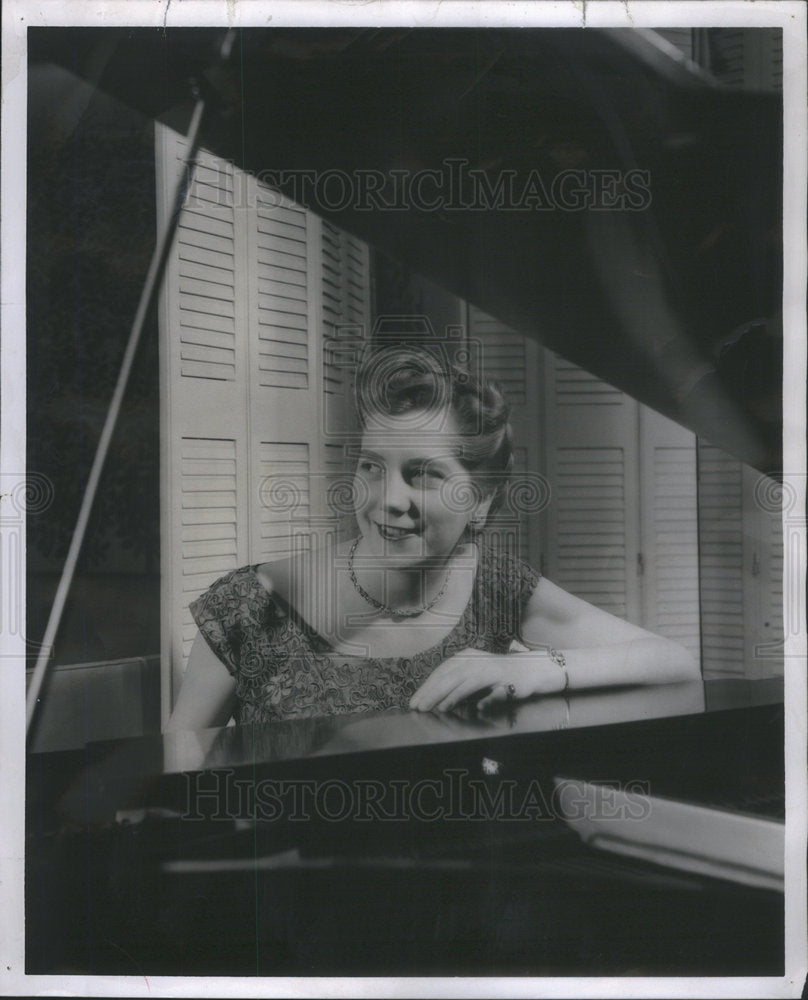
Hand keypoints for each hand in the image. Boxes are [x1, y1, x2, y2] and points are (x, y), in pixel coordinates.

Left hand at [408, 650, 564, 712]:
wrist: (536, 670)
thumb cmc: (507, 677)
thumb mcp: (482, 678)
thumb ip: (463, 684)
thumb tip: (440, 698)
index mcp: (467, 656)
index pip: (442, 671)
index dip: (427, 685)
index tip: (415, 699)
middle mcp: (473, 658)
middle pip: (444, 675)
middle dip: (428, 691)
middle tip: (415, 705)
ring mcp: (483, 666)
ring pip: (454, 680)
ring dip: (438, 694)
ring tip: (427, 707)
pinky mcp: (494, 675)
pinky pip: (470, 686)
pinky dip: (457, 695)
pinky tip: (447, 705)